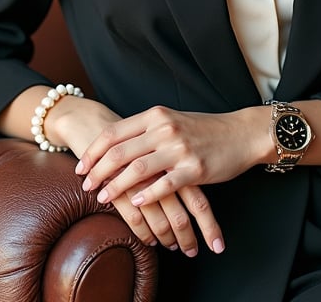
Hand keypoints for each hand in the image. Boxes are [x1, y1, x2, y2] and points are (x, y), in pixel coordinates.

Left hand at [75, 105, 267, 252]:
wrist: (239, 133)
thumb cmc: (202, 129)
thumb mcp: (171, 121)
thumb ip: (145, 130)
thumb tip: (114, 145)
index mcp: (155, 116)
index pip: (114, 133)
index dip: (93, 151)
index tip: (81, 167)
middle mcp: (164, 129)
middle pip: (120, 152)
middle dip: (97, 171)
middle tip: (85, 185)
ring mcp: (179, 149)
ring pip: (137, 169)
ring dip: (115, 186)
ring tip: (102, 198)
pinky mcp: (194, 169)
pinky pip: (164, 185)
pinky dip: (146, 195)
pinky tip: (135, 203)